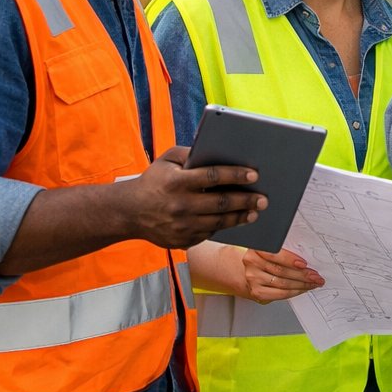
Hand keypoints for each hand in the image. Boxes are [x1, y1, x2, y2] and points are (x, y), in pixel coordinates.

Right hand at [123, 146, 263, 249]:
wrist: (128, 212)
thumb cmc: (153, 181)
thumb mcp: (166, 160)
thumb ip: (190, 153)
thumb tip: (218, 151)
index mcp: (177, 182)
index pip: (213, 177)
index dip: (236, 175)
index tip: (254, 175)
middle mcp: (180, 205)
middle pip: (221, 203)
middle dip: (246, 200)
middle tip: (263, 199)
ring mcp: (181, 226)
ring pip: (219, 222)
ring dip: (240, 217)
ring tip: (254, 212)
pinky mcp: (182, 241)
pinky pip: (209, 234)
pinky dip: (223, 227)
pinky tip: (236, 220)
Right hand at [242, 246, 323, 302]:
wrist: (251, 272)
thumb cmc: (265, 259)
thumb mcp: (272, 250)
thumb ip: (285, 251)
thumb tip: (305, 260)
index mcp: (256, 249)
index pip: (274, 254)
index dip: (290, 260)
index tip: (304, 264)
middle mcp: (252, 263)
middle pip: (281, 270)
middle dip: (302, 274)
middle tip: (315, 275)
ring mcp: (253, 279)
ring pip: (282, 283)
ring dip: (301, 284)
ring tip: (312, 283)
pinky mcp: (257, 292)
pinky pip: (280, 294)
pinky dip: (294, 292)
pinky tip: (302, 289)